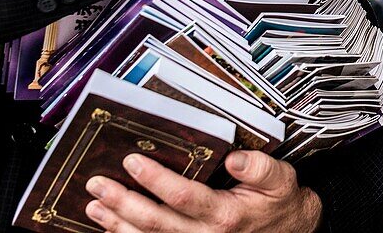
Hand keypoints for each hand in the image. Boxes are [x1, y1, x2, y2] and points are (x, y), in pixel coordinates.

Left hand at [84, 150, 321, 232]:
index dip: (155, 180)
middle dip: (123, 203)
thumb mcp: (280, 180)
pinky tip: (110, 226)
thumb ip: (260, 167)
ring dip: (117, 224)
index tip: (133, 162)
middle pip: (156, 223)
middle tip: (98, 184)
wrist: (287, 232)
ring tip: (94, 205)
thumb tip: (235, 157)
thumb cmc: (278, 203)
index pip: (183, 197)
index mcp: (226, 215)